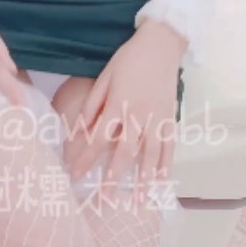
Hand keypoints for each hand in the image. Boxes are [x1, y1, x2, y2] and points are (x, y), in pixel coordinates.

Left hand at [70, 19, 187, 212]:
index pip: (98, 138)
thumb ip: (93, 105)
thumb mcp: (104, 77)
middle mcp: (139, 116)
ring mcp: (158, 119)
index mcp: (118, 105)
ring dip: (144, 180)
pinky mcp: (171, 118)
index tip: (74, 175)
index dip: (86, 158)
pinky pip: (169, 146)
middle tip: (105, 202)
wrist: (162, 44)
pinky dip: (166, 165)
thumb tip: (79, 130)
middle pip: (124, 153)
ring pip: (150, 155)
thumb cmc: (128, 60)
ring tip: (140, 202)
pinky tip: (162, 181)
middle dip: (113, 179)